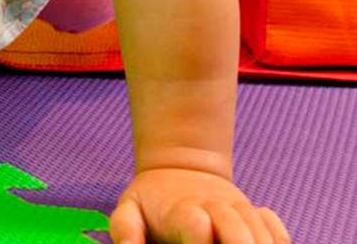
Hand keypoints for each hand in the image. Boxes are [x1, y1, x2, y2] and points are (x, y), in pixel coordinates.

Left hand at [109, 168, 290, 243]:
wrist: (181, 168)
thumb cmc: (153, 202)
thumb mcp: (130, 208)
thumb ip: (126, 228)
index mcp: (182, 210)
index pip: (196, 224)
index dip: (199, 240)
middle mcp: (215, 208)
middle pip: (238, 231)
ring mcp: (239, 211)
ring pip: (260, 233)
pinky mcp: (256, 216)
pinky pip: (277, 232)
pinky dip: (278, 242)